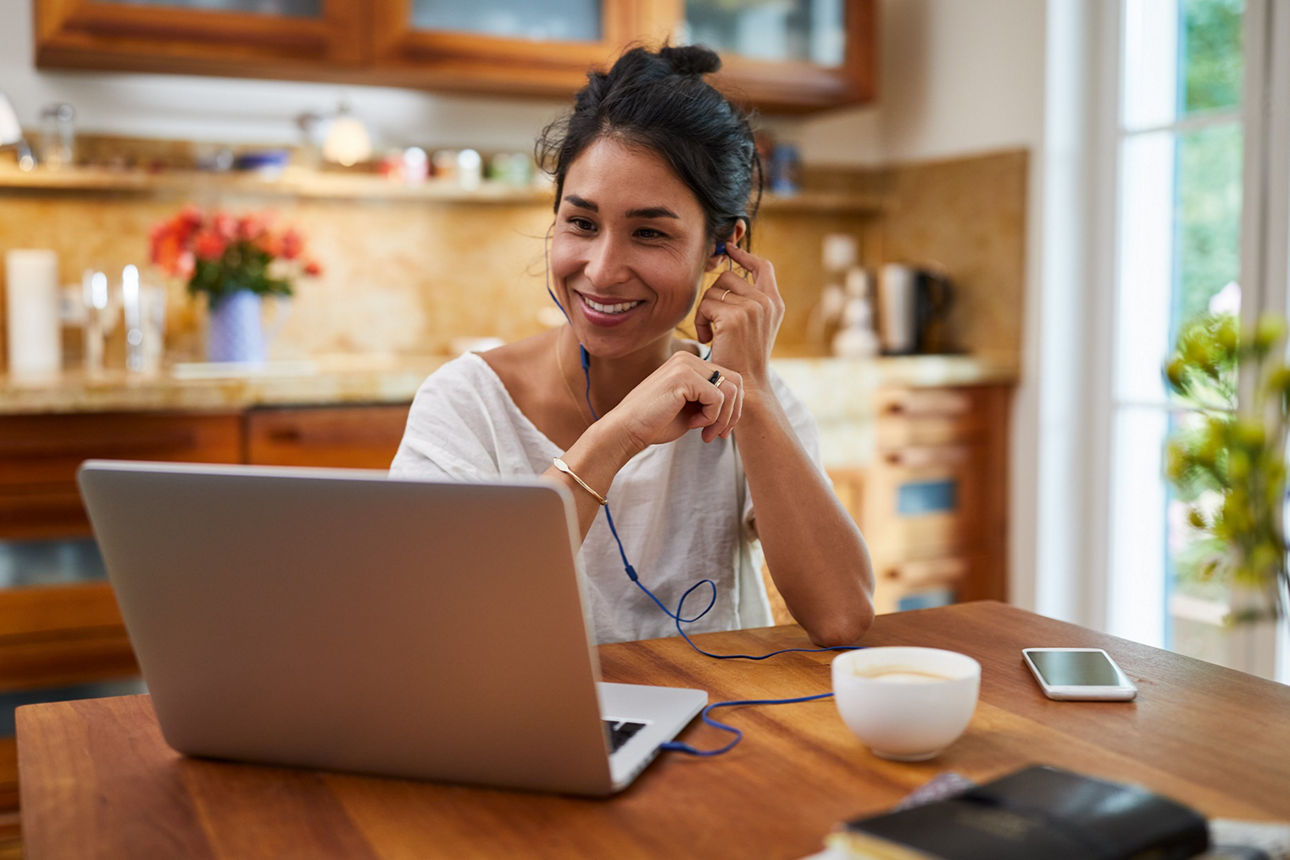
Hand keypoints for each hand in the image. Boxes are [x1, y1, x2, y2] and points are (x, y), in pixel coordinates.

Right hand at [604, 352, 742, 449]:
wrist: (627, 430)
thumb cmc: (656, 423)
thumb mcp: (691, 409)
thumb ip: (711, 400)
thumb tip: (740, 403)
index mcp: (689, 363)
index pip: (730, 379)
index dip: (732, 407)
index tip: (718, 429)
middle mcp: (688, 358)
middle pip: (736, 382)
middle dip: (732, 413)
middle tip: (717, 434)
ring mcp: (685, 365)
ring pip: (731, 390)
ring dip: (722, 418)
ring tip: (705, 432)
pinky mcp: (683, 377)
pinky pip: (717, 398)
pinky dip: (711, 417)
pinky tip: (693, 425)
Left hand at [693, 243, 784, 390]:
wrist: (748, 385)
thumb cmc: (743, 358)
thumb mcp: (754, 326)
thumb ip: (748, 301)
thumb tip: (727, 274)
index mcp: (774, 302)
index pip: (762, 266)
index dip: (744, 255)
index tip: (729, 248)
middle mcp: (766, 302)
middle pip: (728, 276)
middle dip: (713, 296)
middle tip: (712, 321)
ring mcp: (752, 308)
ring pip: (714, 290)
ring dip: (705, 311)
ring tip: (711, 334)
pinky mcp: (734, 317)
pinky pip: (706, 305)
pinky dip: (701, 322)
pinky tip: (708, 339)